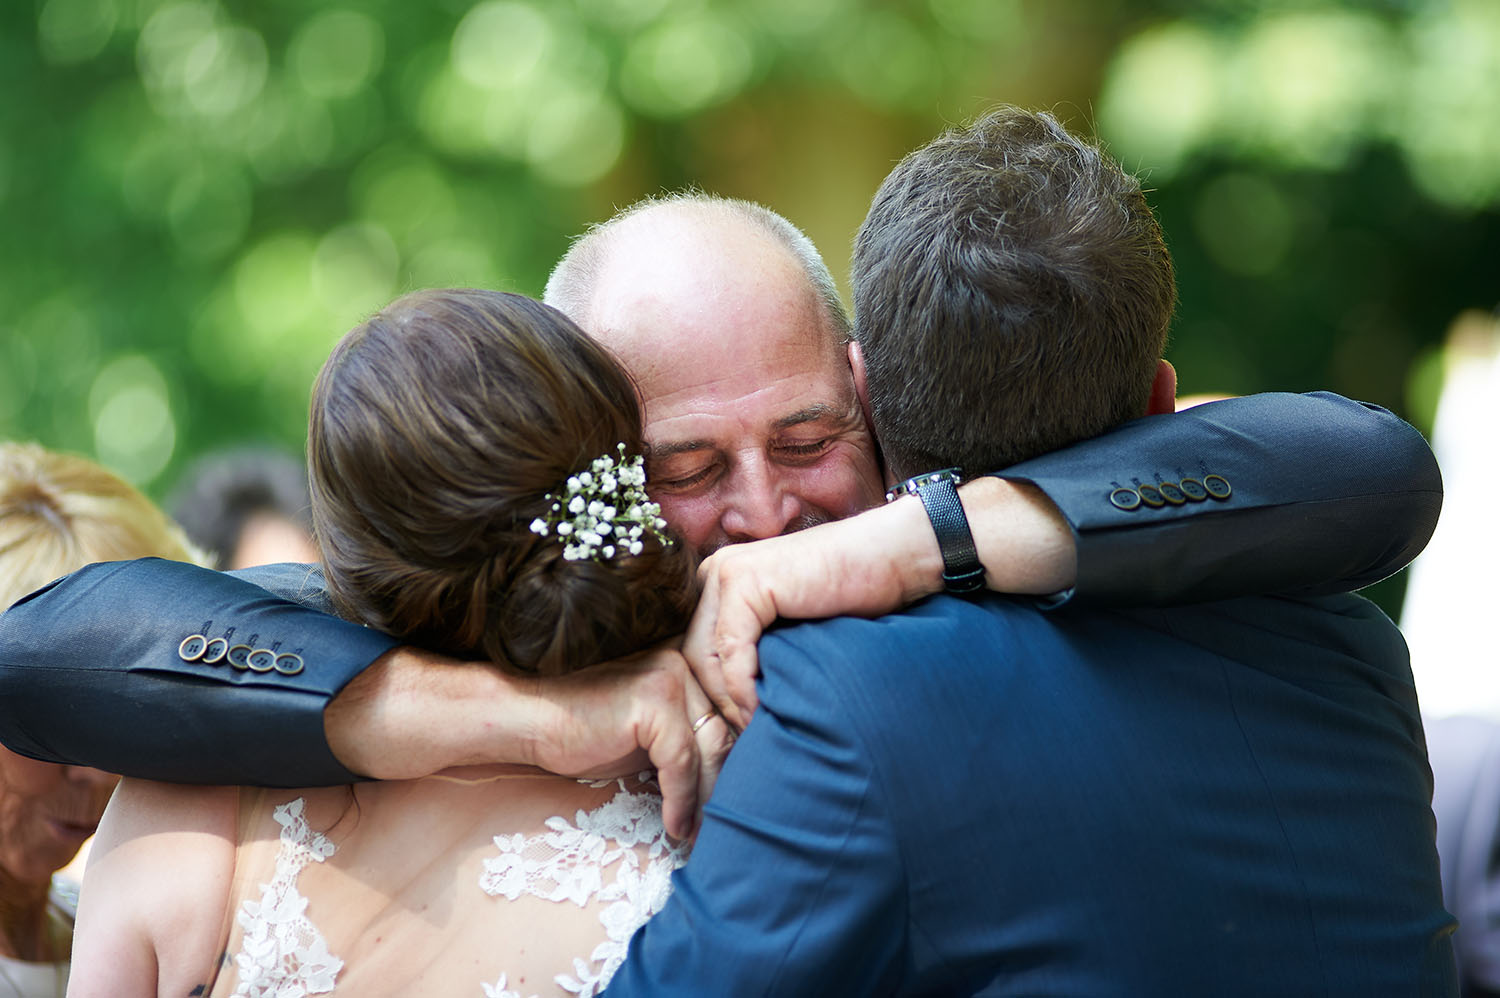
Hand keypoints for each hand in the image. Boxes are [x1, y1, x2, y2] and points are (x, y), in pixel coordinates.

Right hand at [325, 643, 732, 839]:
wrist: (522, 715)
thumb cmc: (580, 727)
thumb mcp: (642, 733)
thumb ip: (683, 740)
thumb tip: (727, 777)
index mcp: (686, 659)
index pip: (726, 714)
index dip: (734, 762)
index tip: (735, 803)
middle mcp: (683, 659)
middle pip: (724, 730)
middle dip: (727, 783)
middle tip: (728, 826)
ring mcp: (669, 676)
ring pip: (709, 748)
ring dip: (709, 799)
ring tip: (703, 835)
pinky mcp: (653, 702)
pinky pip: (682, 761)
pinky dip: (682, 800)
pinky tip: (677, 828)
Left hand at [683, 477, 1075, 728]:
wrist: (895, 556)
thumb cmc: (858, 595)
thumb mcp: (796, 629)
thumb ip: (763, 652)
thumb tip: (735, 711)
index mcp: (724, 583)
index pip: (699, 652)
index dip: (716, 697)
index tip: (740, 732)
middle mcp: (716, 573)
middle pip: (695, 657)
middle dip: (717, 704)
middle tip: (743, 740)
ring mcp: (727, 574)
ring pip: (706, 658)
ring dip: (729, 702)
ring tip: (756, 730)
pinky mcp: (745, 582)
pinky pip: (730, 652)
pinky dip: (744, 688)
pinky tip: (763, 710)